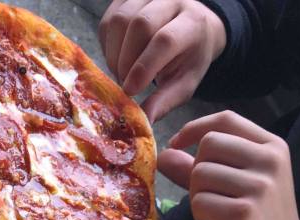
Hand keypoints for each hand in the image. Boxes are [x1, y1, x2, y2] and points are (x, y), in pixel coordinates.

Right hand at [98, 0, 225, 121]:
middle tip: (126, 84)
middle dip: (126, 61)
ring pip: (120, 20)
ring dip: (114, 54)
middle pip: (139, 25)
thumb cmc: (188, 58)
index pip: (164, 40)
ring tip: (122, 73)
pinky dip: (107, 46)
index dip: (143, 67)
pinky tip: (118, 58)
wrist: (191, 24)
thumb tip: (144, 120)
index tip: (130, 91)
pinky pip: (108, 21)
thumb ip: (165, 101)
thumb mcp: (185, 83)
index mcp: (192, 22)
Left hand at [159, 110, 299, 219]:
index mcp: (273, 147)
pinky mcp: (242, 213)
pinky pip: (199, 202)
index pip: (226, 119)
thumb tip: (165, 153)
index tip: (176, 144)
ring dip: (198, 198)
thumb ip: (201, 168)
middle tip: (209, 197)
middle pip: (209, 144)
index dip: (194, 128)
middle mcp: (269, 161)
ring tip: (219, 215)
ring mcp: (258, 186)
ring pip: (200, 174)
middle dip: (196, 171)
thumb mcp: (237, 188)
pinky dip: (202, 217)